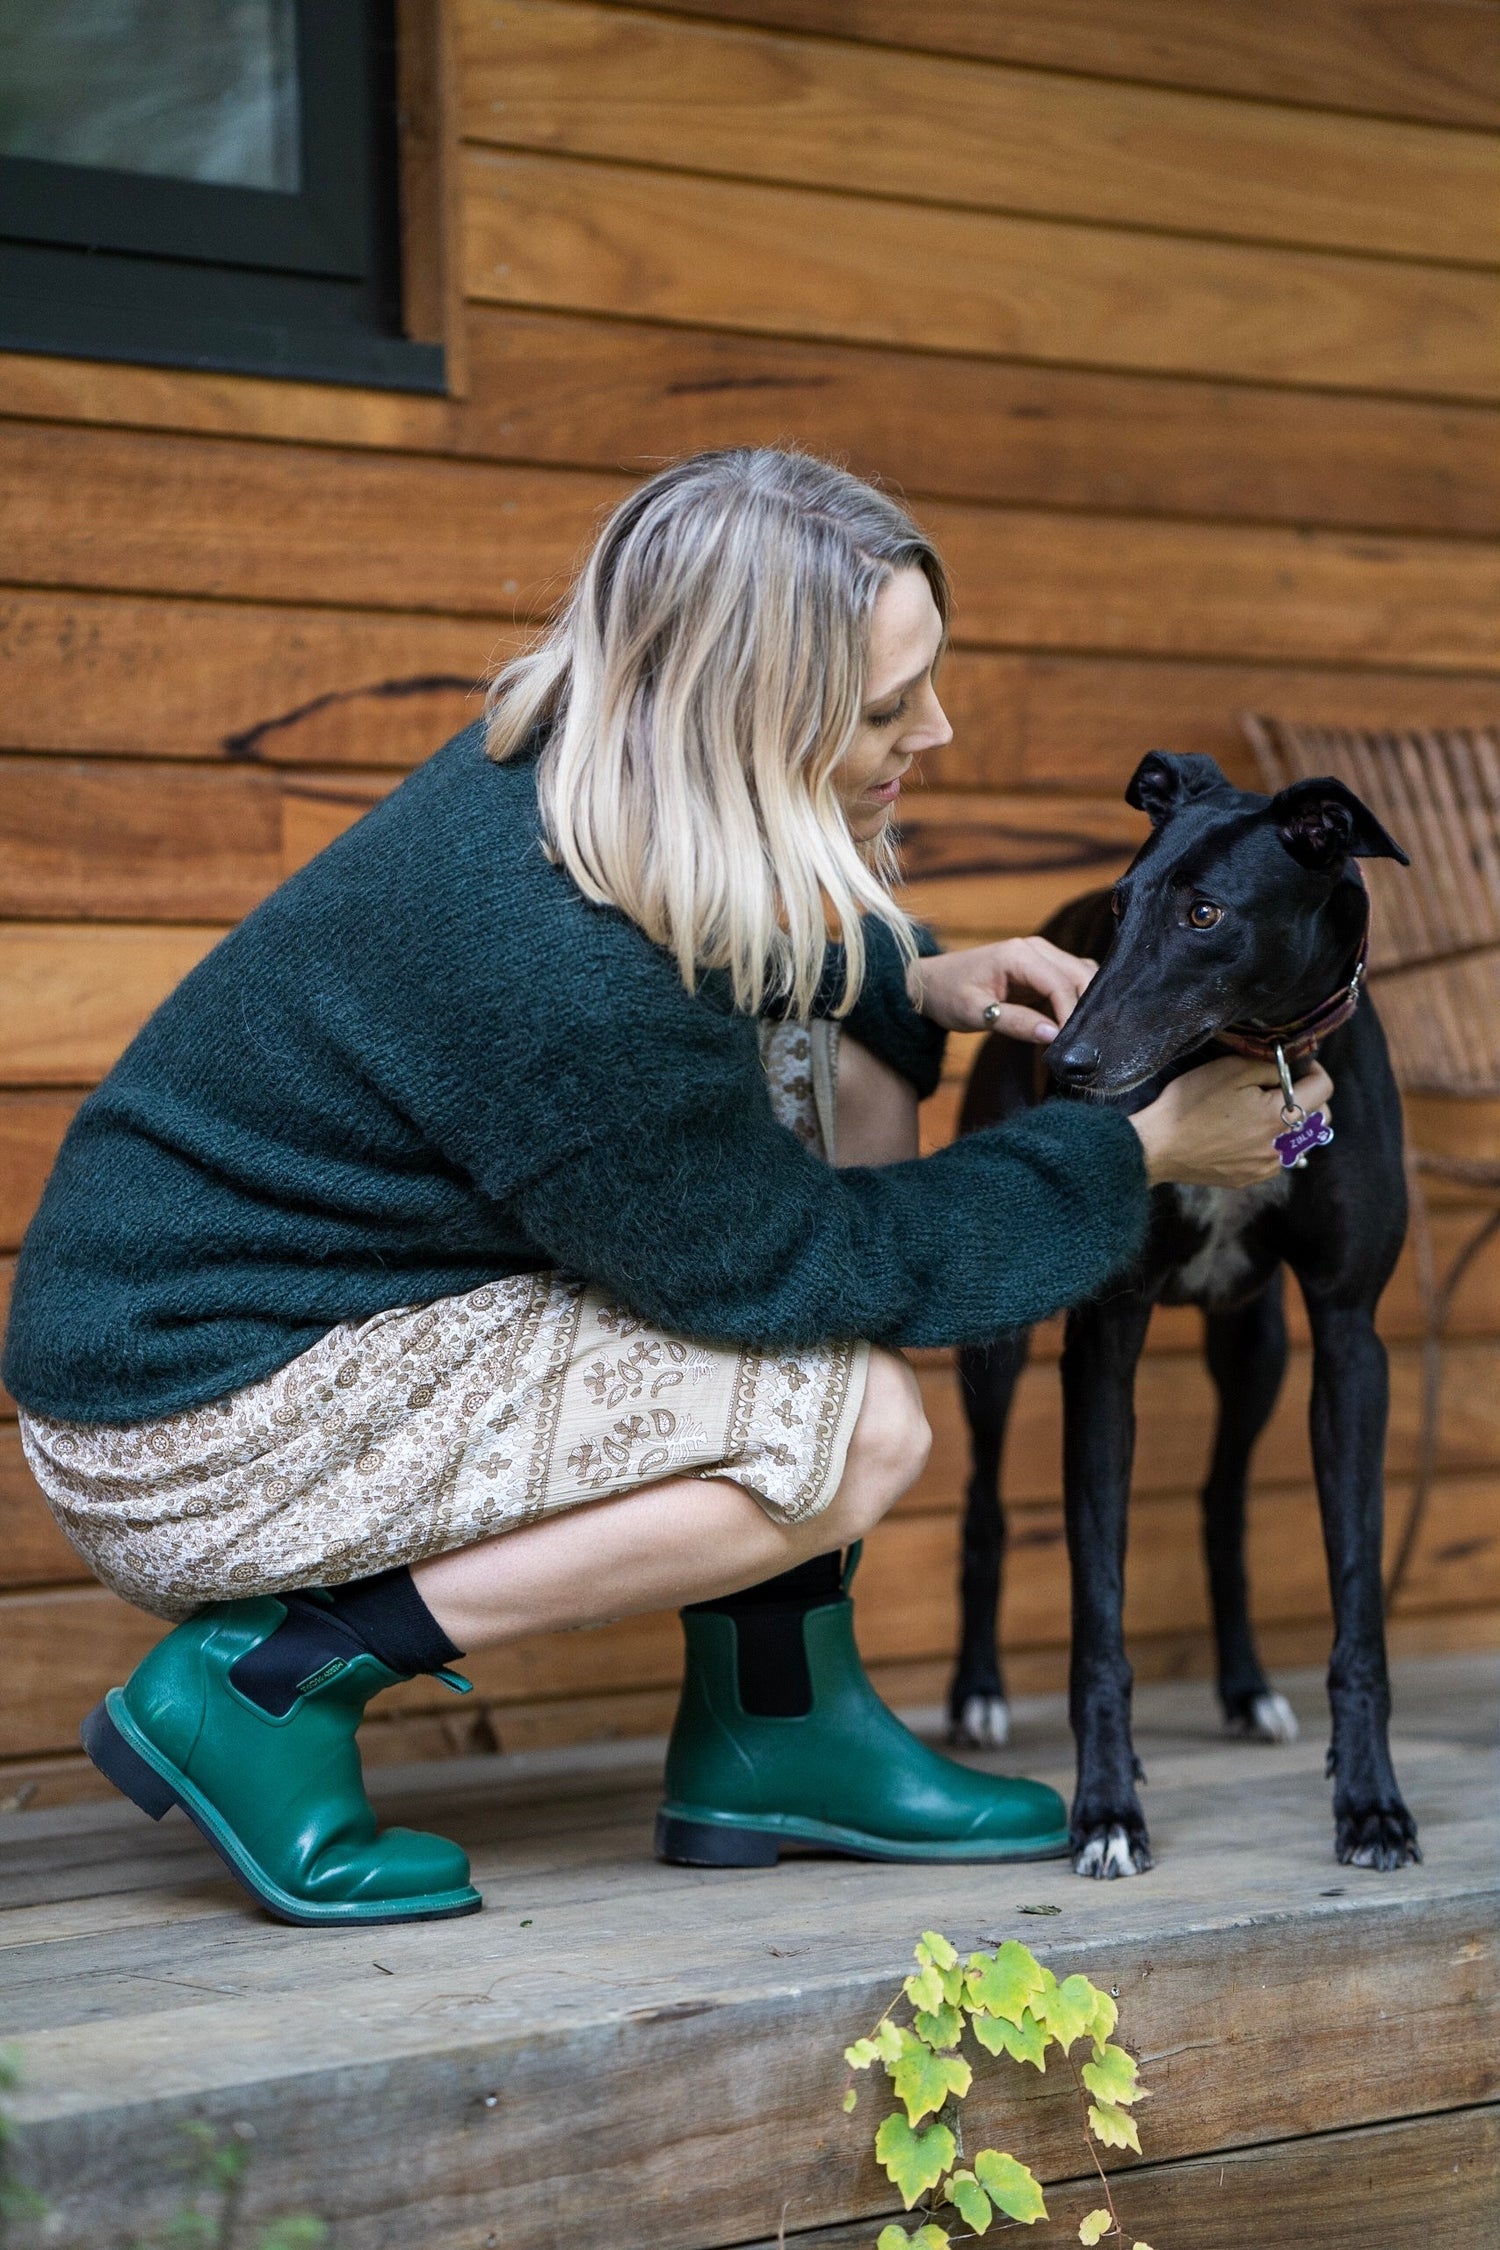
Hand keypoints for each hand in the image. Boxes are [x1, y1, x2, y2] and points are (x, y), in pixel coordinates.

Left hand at [909, 938, 1096, 1039]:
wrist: (931, 983)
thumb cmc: (948, 995)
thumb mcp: (975, 1013)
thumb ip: (1015, 1023)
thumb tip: (1053, 1035)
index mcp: (1019, 954)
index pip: (1060, 983)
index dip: (1071, 1014)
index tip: (1073, 1044)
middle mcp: (1036, 948)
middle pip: (1080, 975)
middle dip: (1086, 1007)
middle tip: (1085, 1042)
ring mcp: (1042, 956)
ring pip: (1082, 975)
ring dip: (1087, 1003)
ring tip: (1084, 1035)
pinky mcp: (1043, 969)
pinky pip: (1071, 981)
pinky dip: (1079, 1000)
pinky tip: (1076, 1025)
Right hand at [1130, 1055, 1333, 1188]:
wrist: (1157, 1147)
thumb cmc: (1190, 1104)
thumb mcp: (1229, 1070)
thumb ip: (1268, 1067)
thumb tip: (1288, 1070)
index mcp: (1279, 1116)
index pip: (1324, 1089)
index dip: (1314, 1070)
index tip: (1297, 1065)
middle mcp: (1280, 1146)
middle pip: (1320, 1120)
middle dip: (1311, 1099)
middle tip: (1286, 1088)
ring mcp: (1266, 1167)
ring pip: (1300, 1142)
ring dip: (1292, 1125)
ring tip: (1265, 1112)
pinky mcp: (1250, 1179)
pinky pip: (1276, 1160)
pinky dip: (1272, 1145)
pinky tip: (1248, 1135)